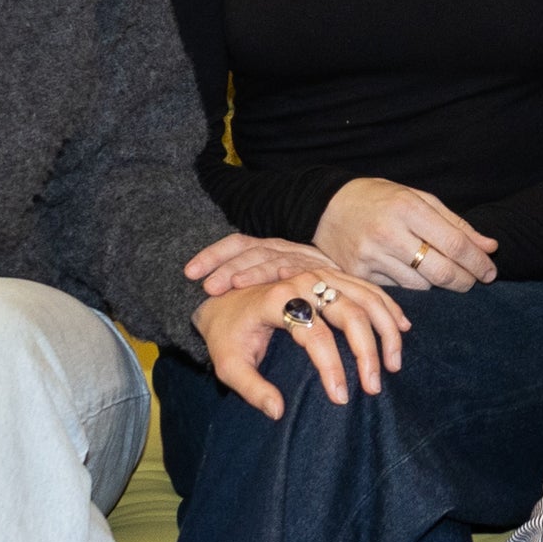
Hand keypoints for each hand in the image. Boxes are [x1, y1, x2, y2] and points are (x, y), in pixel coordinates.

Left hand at [185, 230, 337, 295]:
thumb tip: (217, 292)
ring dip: (253, 271)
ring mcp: (305, 259)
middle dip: (226, 265)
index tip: (189, 272)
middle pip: (251, 250)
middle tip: (206, 286)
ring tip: (233, 285)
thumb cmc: (301, 297)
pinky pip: (305, 269)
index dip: (213, 254)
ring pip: (274, 259)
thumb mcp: (274, 289)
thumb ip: (257, 286)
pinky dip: (291, 271)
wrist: (353, 284)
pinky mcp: (325, 270)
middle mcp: (285, 250)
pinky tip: (280, 275)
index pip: (238, 244)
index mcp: (270, 251)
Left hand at [196, 267, 410, 419]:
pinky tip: (402, 330)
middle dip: (367, 352)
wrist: (221, 295)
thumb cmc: (226, 333)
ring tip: (393, 366)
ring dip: (386, 331)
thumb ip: (251, 389)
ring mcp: (322, 274)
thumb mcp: (228, 365)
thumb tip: (279, 412)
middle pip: (350, 312)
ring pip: (367, 297)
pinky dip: (388, 308)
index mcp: (278, 299)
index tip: (340, 399)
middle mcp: (304, 280)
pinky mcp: (332, 275)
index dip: (331, 368)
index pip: (315, 335)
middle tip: (373, 388)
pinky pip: (369, 288)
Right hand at [318, 178, 498, 291]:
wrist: (324, 206)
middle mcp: (388, 233)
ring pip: (422, 285)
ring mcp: (370, 256)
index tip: (490, 271)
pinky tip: (412, 273)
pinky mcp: (358, 274)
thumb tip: (490, 247)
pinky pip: (398, 290)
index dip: (478, 262)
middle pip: (441, 271)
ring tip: (440, 272)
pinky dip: (412, 285)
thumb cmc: (378, 199)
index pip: (455, 243)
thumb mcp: (417, 199)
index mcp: (407, 207)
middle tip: (474, 281)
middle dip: (465, 280)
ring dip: (438, 283)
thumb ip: (455, 224)